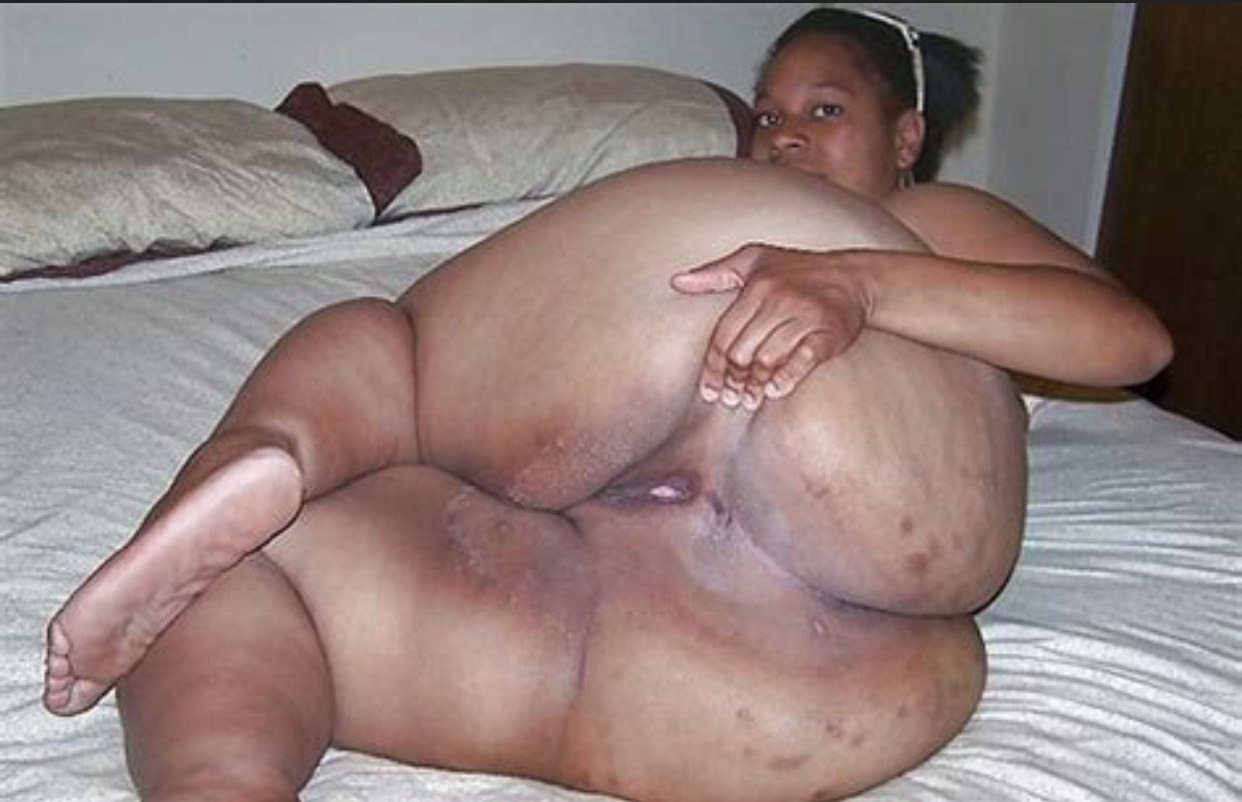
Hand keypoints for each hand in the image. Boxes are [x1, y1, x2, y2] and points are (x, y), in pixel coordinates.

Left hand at [670, 243, 869, 409]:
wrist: (854, 278)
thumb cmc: (797, 271)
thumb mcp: (754, 260)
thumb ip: (716, 273)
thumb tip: (676, 281)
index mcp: (757, 285)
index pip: (724, 335)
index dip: (713, 367)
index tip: (709, 390)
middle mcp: (780, 299)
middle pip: (743, 352)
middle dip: (733, 381)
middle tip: (730, 400)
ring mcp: (806, 315)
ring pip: (768, 359)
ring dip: (755, 385)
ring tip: (749, 400)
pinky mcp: (830, 332)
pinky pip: (802, 361)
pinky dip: (786, 379)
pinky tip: (774, 390)